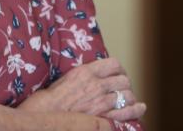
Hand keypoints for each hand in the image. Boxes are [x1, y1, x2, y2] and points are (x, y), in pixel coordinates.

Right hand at [19, 58, 145, 122]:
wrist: (42, 118)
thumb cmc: (47, 102)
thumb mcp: (64, 80)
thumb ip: (81, 76)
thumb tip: (91, 75)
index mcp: (86, 72)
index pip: (113, 64)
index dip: (119, 69)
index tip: (118, 74)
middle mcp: (97, 85)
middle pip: (123, 80)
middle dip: (125, 85)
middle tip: (123, 90)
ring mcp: (101, 102)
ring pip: (127, 95)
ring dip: (130, 97)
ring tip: (130, 100)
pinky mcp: (103, 118)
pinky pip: (127, 112)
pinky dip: (136, 110)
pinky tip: (140, 108)